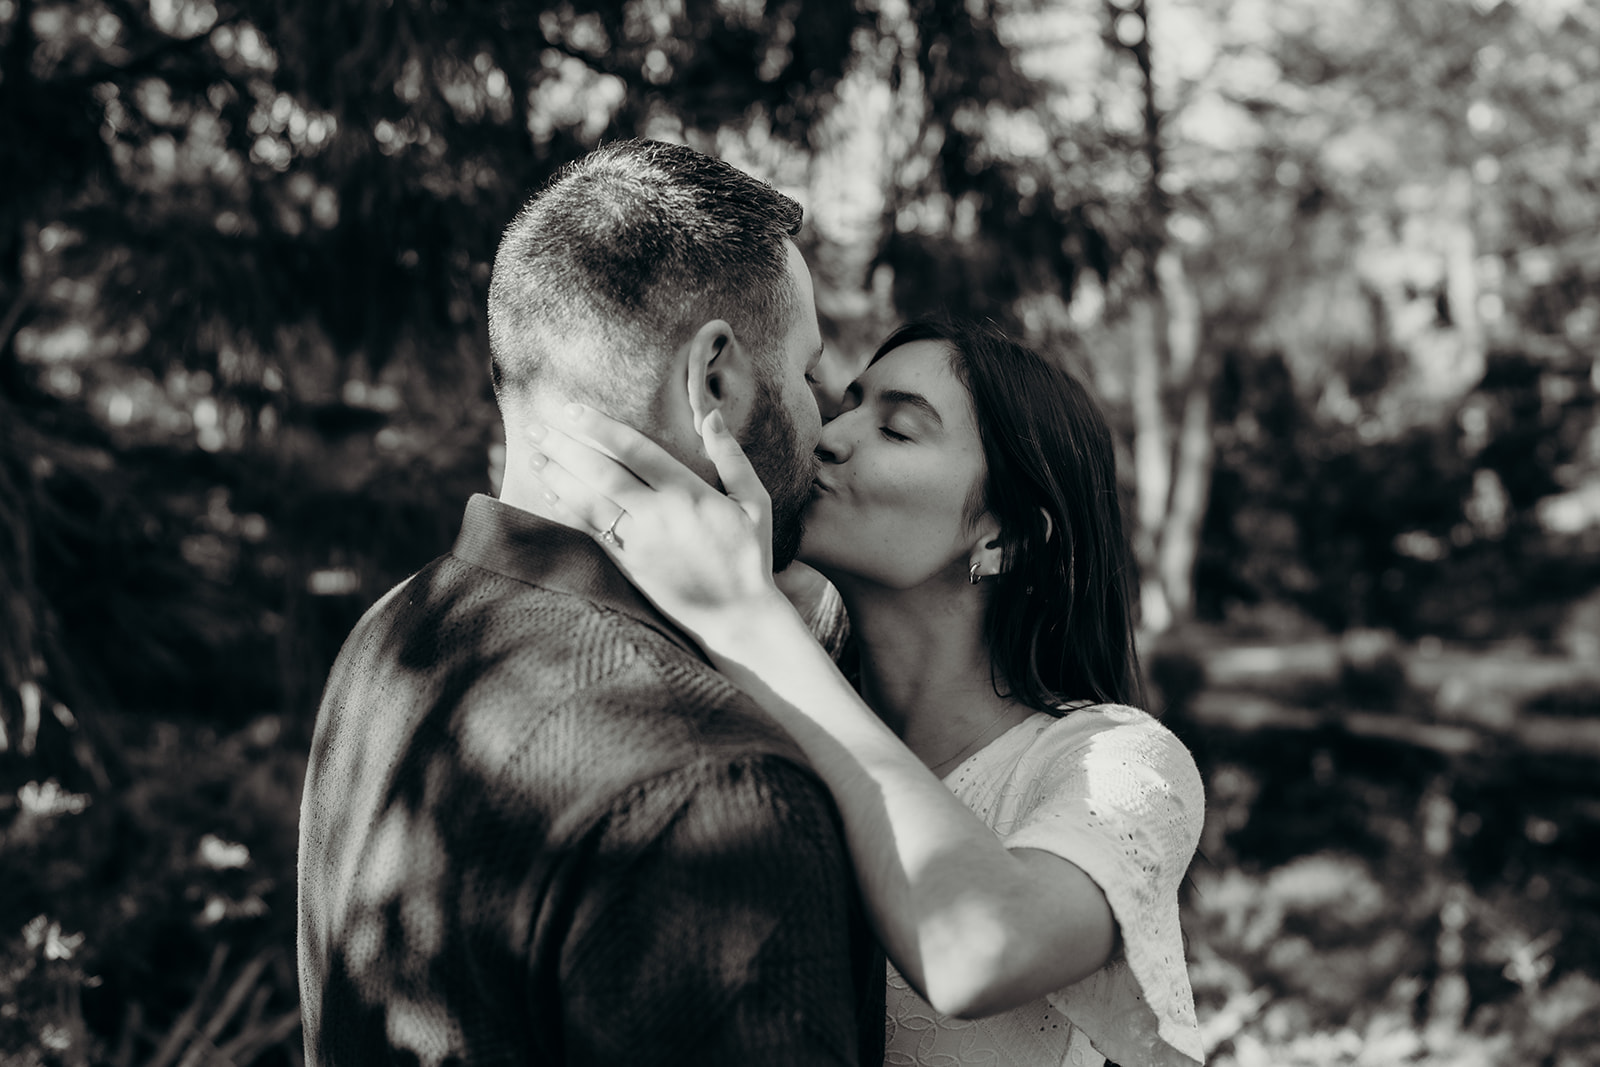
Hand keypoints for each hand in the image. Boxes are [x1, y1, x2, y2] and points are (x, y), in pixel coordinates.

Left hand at [526, 404, 789, 631]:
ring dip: (558, 478)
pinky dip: (569, 512)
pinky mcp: (629, 566)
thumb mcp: (755, 502)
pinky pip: (592, 533)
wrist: (738, 616)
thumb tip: (710, 414)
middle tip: (535, 426)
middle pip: (601, 473)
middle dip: (565, 447)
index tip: (571, 409)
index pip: (634, 449)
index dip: (599, 427)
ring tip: (532, 456)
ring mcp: (640, 543)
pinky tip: (551, 496)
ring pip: (589, 503)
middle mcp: (658, 515)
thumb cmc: (749, 555)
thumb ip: (731, 457)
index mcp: (688, 493)